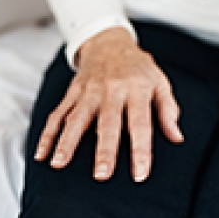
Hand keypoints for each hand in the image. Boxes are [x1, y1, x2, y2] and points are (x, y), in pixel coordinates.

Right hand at [34, 27, 182, 181]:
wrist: (110, 42)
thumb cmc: (139, 68)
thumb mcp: (160, 83)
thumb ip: (168, 110)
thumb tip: (177, 137)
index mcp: (138, 90)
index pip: (141, 123)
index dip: (141, 149)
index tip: (140, 173)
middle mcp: (112, 90)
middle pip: (107, 122)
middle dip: (104, 149)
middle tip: (102, 175)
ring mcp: (89, 90)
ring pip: (77, 117)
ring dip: (67, 141)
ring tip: (59, 164)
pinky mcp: (72, 91)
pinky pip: (58, 113)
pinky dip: (48, 133)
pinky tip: (42, 153)